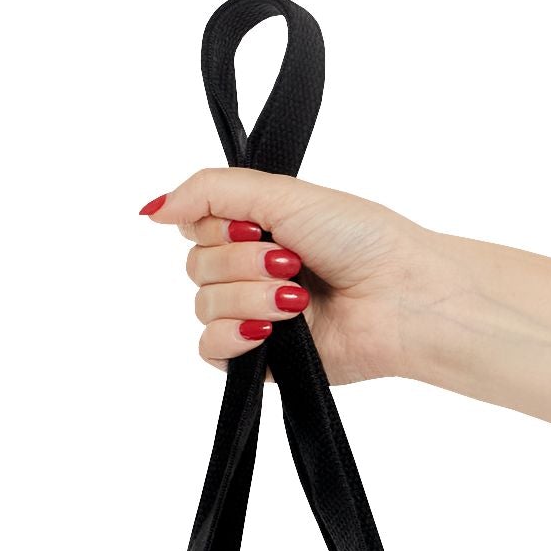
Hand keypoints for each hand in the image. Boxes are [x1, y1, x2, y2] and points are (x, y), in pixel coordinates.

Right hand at [141, 169, 436, 383]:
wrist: (398, 297)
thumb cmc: (360, 239)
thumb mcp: (281, 194)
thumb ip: (210, 190)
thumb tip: (153, 208)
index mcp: (255, 230)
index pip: (195, 224)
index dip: (217, 226)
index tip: (255, 227)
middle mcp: (250, 271)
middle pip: (195, 266)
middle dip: (239, 263)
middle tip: (290, 262)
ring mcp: (253, 316)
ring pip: (203, 306)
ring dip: (248, 297)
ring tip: (297, 297)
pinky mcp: (260, 360)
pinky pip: (210, 349)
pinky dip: (235, 336)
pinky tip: (270, 331)